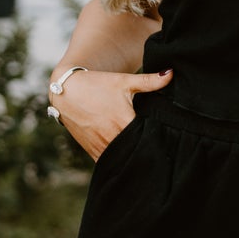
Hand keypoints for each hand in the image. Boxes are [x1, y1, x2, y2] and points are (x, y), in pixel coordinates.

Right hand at [54, 67, 172, 161]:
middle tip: (160, 151)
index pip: (148, 137)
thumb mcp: (123, 81)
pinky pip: (109, 163)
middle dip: (147, 150)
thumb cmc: (97, 84)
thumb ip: (149, 81)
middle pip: (137, 151)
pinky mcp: (93, 152)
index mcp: (124, 121)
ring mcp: (101, 146)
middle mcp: (112, 137)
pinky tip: (127, 159)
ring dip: (132, 157)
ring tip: (145, 157)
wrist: (66, 91)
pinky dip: (118, 162)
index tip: (166, 139)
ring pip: (123, 160)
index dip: (158, 139)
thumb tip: (172, 73)